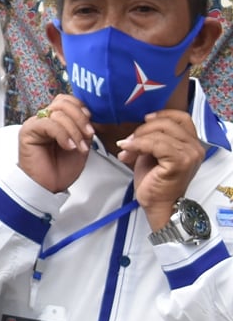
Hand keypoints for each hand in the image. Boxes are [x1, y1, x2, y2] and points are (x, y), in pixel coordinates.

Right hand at [17, 94, 93, 194]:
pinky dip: (63, 135)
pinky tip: (68, 147)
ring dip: (74, 130)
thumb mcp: (81, 144)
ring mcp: (35, 124)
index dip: (81, 109)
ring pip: (58, 113)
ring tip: (78, 146)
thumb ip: (82, 128)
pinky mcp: (28, 131)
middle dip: (80, 118)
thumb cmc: (62, 168)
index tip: (90, 126)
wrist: (49, 186)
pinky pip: (48, 124)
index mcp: (56, 120)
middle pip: (63, 103)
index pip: (66, 100)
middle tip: (88, 135)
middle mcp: (44, 119)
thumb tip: (88, 115)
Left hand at [119, 108, 207, 230]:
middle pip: (167, 123)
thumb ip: (153, 138)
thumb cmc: (156, 181)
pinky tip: (127, 151)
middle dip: (142, 129)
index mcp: (191, 143)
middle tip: (128, 141)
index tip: (144, 120)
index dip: (162, 115)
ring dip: (137, 139)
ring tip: (126, 150)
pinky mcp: (179, 162)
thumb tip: (138, 126)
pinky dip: (138, 145)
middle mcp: (195, 147)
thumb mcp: (154, 153)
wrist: (159, 205)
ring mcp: (189, 155)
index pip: (181, 117)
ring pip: (159, 132)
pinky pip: (155, 144)